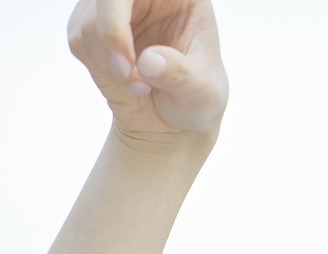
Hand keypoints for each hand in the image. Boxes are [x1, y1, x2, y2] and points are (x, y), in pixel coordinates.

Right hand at [68, 0, 228, 146]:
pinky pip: (78, 39)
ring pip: (87, 21)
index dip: (119, 16)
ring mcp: (118, 11)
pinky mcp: (96, 28)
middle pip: (105, 1)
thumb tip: (149, 61)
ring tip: (140, 87)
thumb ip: (181, 76)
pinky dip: (97, 66)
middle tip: (127, 78)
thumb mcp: (204, 94)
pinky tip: (124, 80)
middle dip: (110, 40)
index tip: (130, 61)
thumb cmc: (198, 101)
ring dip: (106, 62)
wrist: (176, 123)